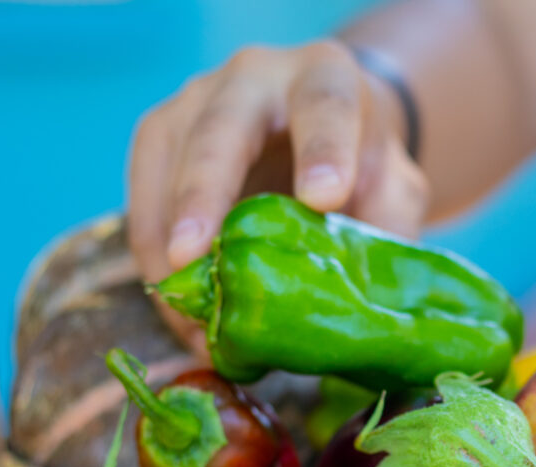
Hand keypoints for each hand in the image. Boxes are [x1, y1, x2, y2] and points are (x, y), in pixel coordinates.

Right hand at [127, 41, 427, 352]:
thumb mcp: (393, 188)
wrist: (323, 136)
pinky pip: (143, 202)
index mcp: (324, 78)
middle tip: (194, 256)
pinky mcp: (160, 140)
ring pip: (167, 168)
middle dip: (204, 194)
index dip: (324, 150)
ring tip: (192, 319)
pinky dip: (155, 261)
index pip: (326, 104)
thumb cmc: (360, 165)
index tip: (324, 198)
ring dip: (169, 248)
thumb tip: (360, 301)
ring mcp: (195, 103)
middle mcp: (252, 78)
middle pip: (220, 130)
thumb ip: (385, 226)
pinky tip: (181, 315)